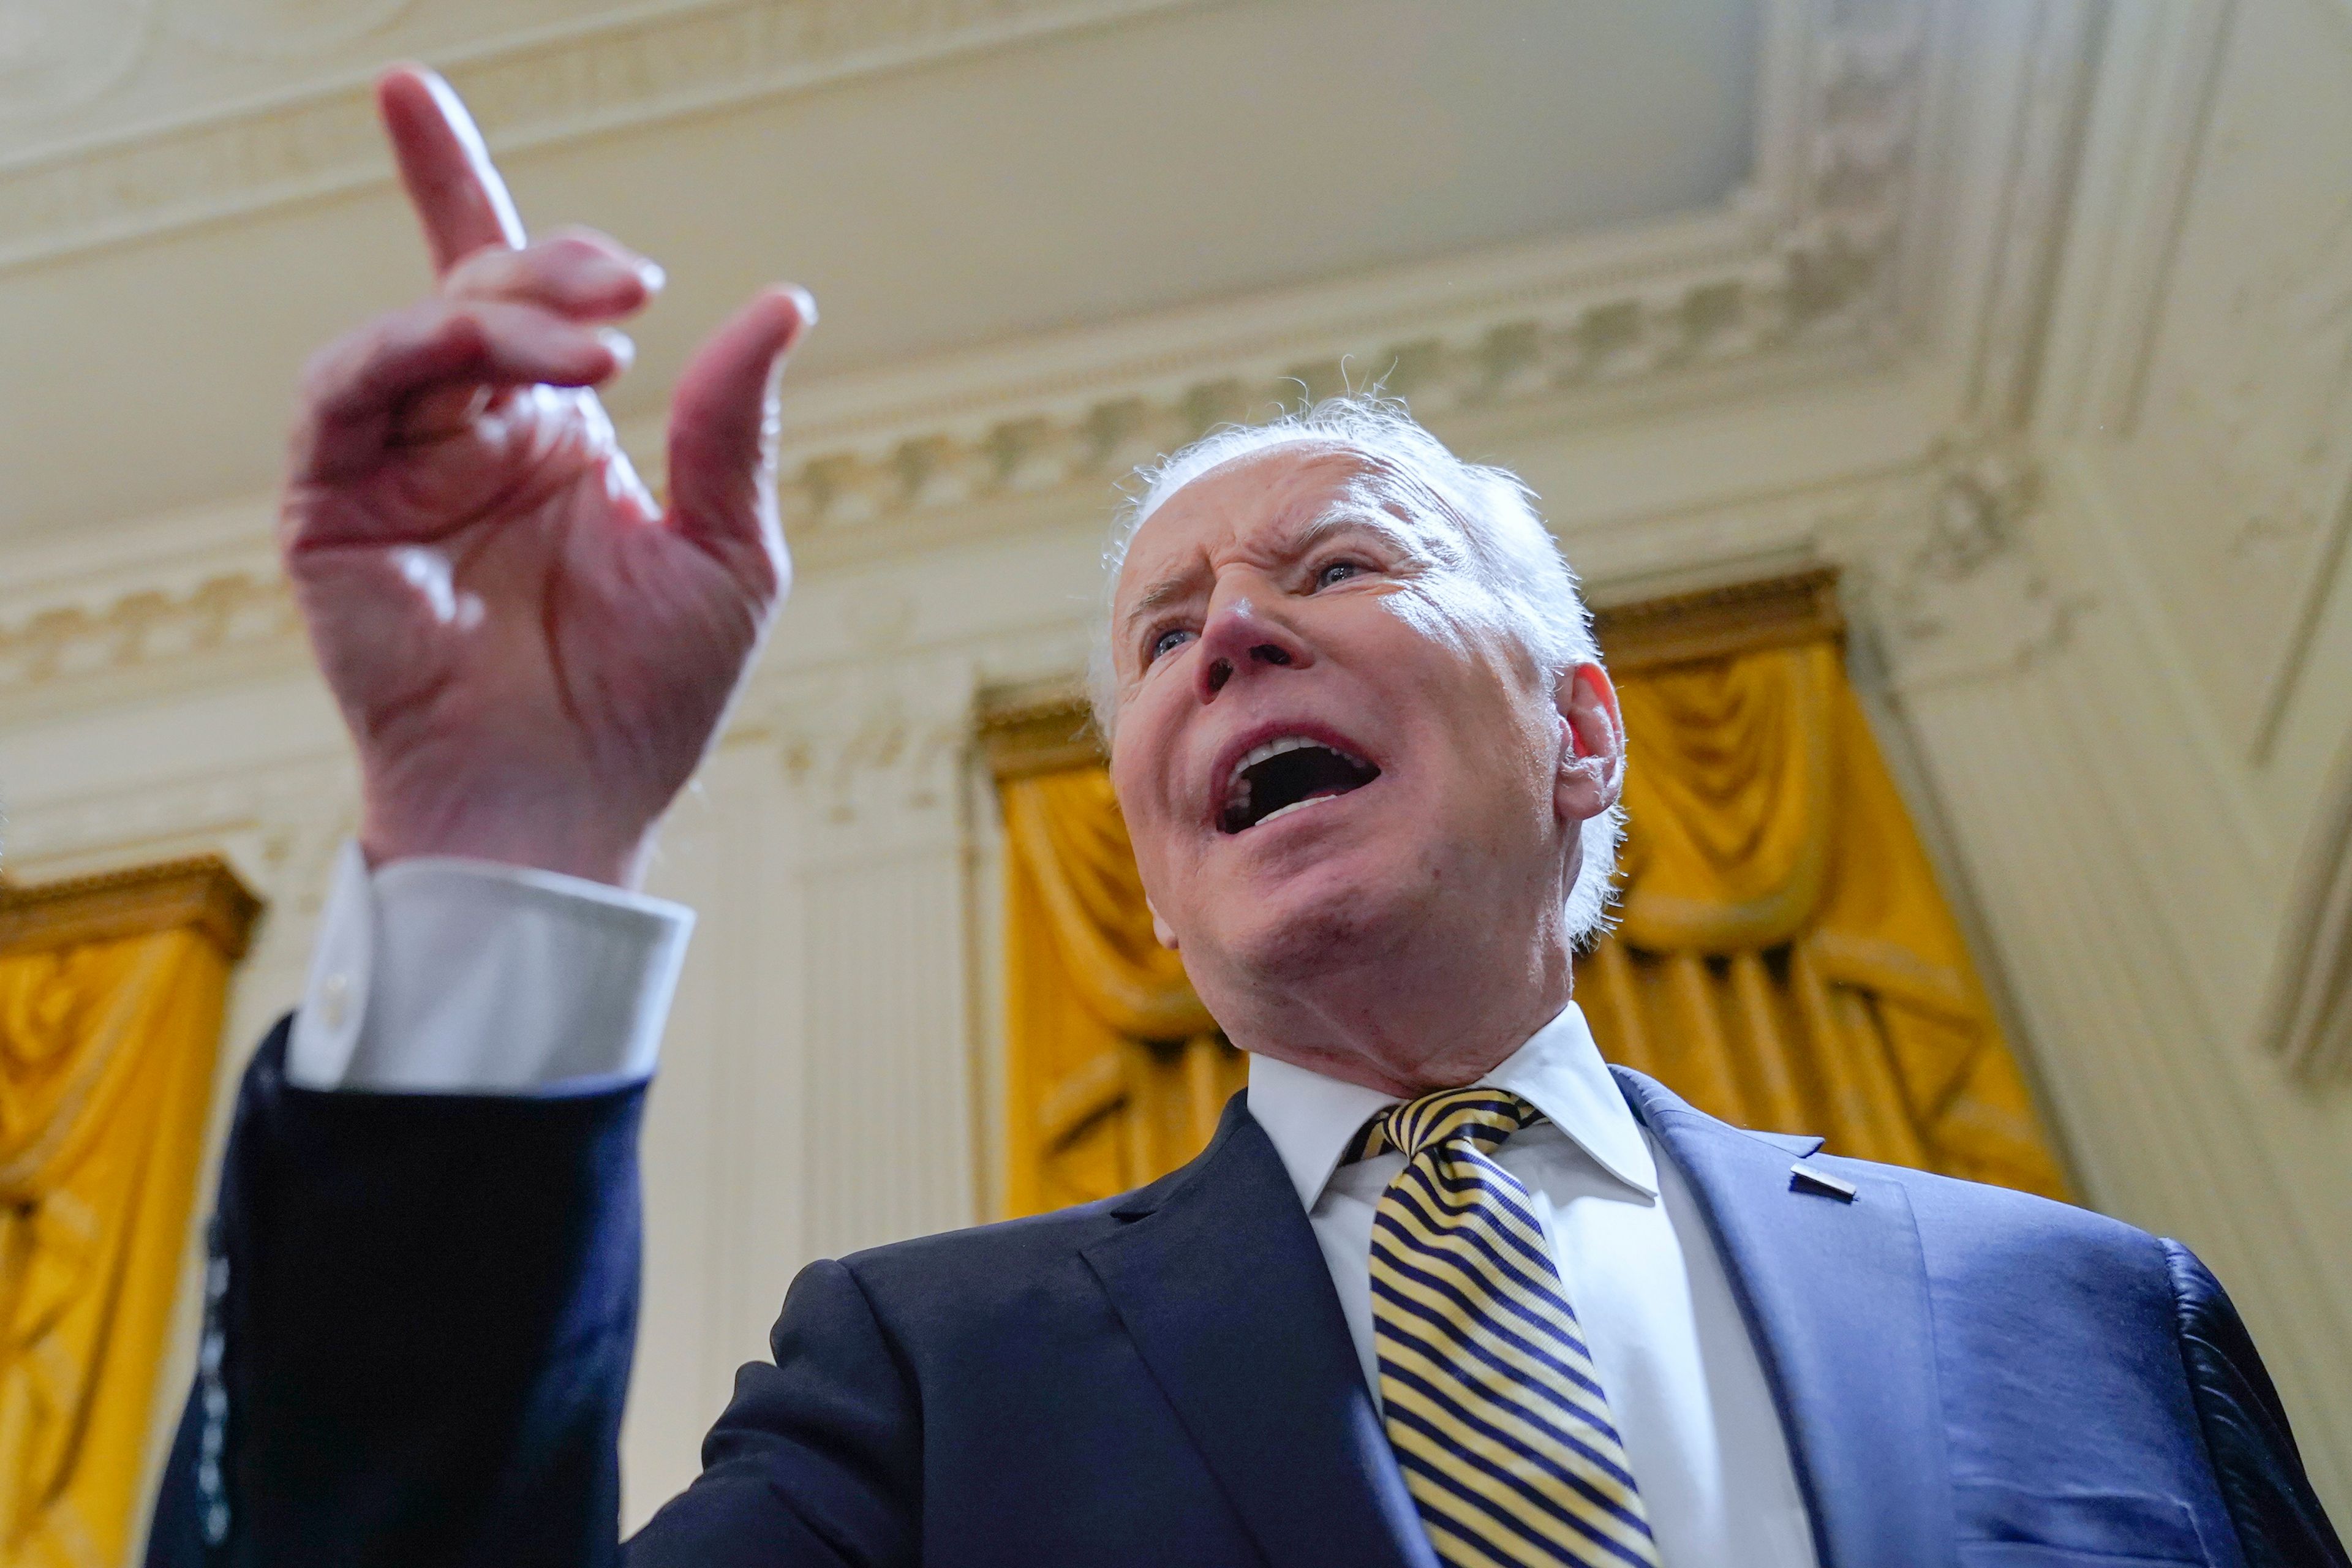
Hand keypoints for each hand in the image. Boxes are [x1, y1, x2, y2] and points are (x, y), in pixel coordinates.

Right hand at [284, 67, 814, 886]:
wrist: (571, 809)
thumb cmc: (648, 701)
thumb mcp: (727, 552)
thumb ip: (735, 428)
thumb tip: (783, 301)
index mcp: (551, 433)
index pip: (499, 288)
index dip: (453, 184)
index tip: (412, 92)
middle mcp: (466, 436)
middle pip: (472, 293)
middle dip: (546, 265)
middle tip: (631, 287)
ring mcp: (393, 469)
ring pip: (416, 332)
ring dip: (500, 313)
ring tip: (597, 339)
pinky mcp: (332, 512)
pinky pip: (346, 394)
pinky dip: (412, 355)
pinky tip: (500, 369)